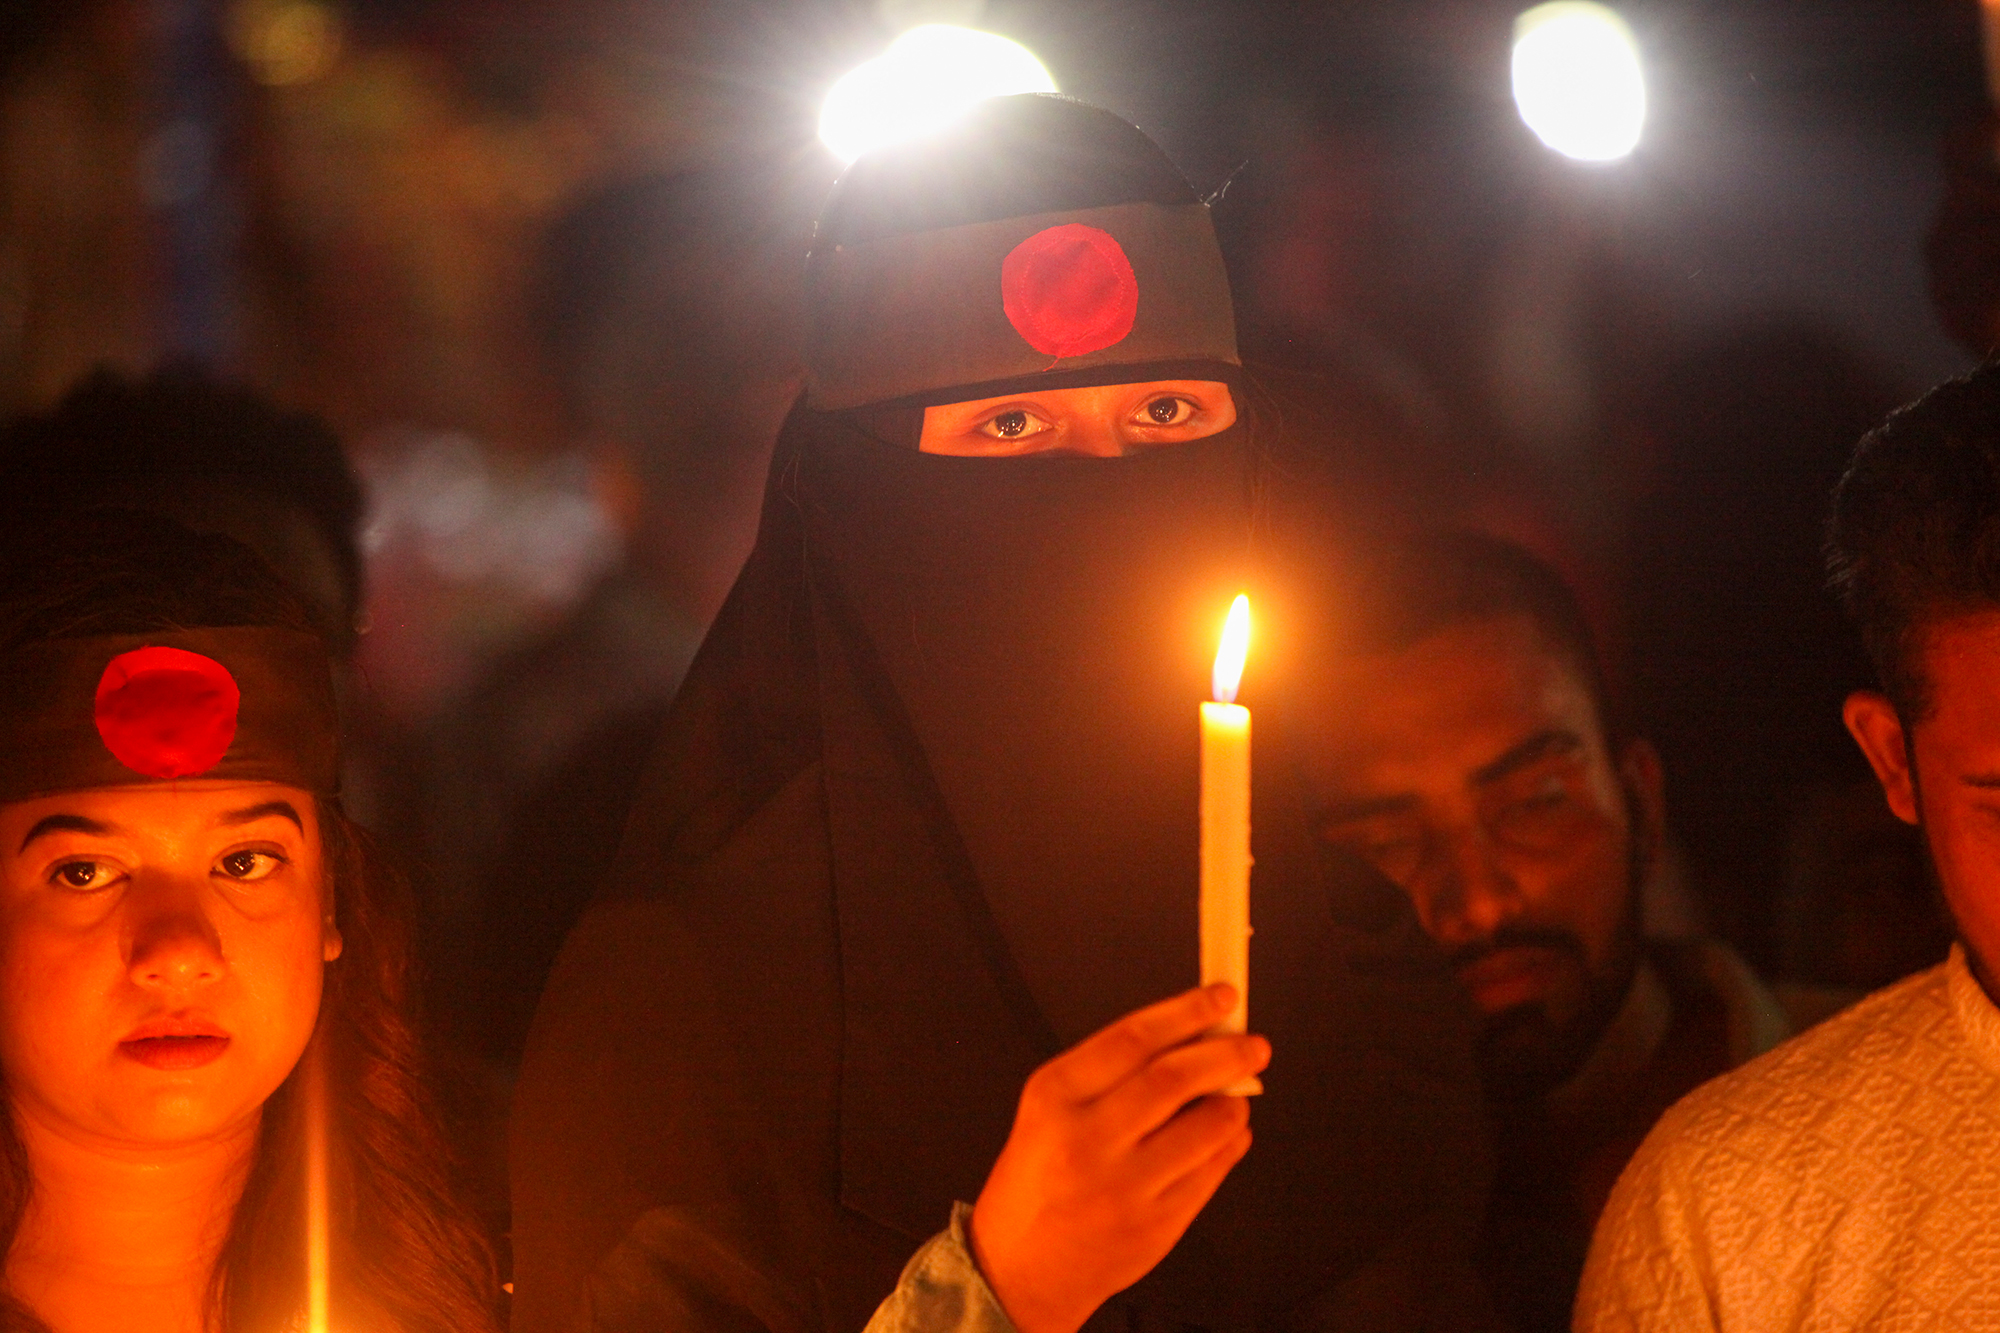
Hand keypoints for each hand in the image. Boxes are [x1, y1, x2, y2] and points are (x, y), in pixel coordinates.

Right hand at [967, 984, 1268, 1332]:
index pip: (1134, 1038)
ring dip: (1235, 1103)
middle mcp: (1086, 1140)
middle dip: (1228, 1054)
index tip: (1221, 998)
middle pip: (1175, 1077)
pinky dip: (1230, 1144)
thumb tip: (1197, 1036)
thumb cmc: (1040, 1178)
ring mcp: (1123, 1187)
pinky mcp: (1155, 1226)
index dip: (1187, 1011)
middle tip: (1252, 1045)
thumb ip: (1116, 1072)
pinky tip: (1226, 1135)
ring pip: (1208, 1126)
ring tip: (1235, 1097)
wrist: (1017, 1270)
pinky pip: (1213, 1171)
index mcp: (1055, 1097)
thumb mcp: (1052, 1110)